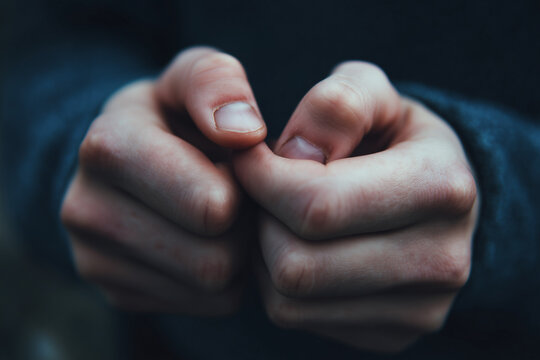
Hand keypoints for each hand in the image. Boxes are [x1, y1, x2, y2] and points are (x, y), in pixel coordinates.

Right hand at [61, 47, 265, 313]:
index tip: (236, 167)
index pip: (211, 206)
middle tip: (235, 197)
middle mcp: (87, 211)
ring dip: (235, 253)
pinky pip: (204, 304)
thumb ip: (217, 84)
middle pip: (216, 258)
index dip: (243, 188)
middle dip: (242, 227)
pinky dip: (221, 278)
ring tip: (221, 218)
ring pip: (213, 287)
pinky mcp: (116, 292)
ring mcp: (95, 260)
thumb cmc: (172, 115)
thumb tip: (243, 133)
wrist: (124, 160)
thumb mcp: (193, 76)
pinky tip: (204, 241)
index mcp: (108, 148)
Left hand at [233, 62, 478, 351]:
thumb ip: (335, 105)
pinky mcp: (393, 334)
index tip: (245, 157)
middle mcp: (441, 260)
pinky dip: (278, 283)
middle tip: (262, 190)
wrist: (434, 189)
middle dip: (260, 221)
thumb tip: (295, 156)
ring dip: (263, 255)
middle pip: (297, 266)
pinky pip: (297, 318)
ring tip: (277, 216)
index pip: (317, 205)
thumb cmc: (389, 133)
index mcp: (441, 188)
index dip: (259, 179)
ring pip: (288, 301)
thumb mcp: (368, 90)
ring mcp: (420, 308)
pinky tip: (296, 245)